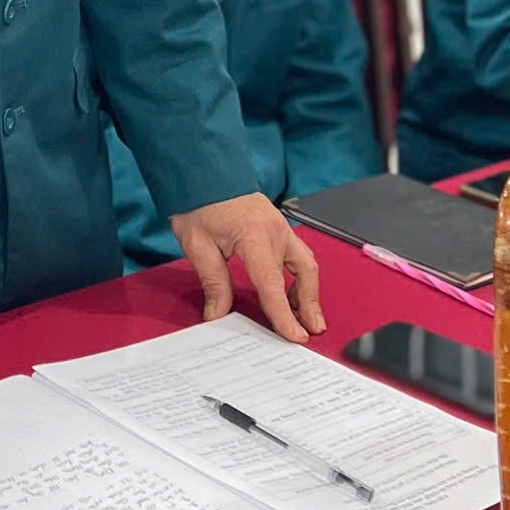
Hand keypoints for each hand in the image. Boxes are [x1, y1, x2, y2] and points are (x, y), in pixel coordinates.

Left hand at [169, 193, 324, 341]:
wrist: (203, 172)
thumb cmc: (198, 204)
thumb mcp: (197, 245)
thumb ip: (213, 282)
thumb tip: (218, 315)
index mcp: (254, 236)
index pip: (273, 285)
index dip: (284, 315)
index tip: (295, 336)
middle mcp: (275, 230)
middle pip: (303, 274)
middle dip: (310, 305)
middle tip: (311, 329)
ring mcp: (281, 225)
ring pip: (306, 263)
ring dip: (308, 291)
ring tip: (302, 315)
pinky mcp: (279, 225)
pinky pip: (297, 253)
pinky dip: (299, 275)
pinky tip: (289, 290)